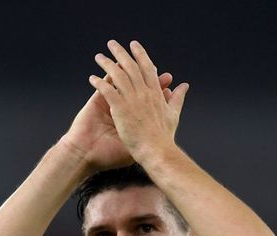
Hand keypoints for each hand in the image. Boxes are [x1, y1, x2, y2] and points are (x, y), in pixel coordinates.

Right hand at [61, 70, 174, 172]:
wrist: (86, 157)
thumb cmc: (108, 156)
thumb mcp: (133, 147)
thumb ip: (147, 136)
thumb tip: (166, 126)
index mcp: (132, 117)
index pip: (149, 97)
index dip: (158, 86)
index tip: (168, 78)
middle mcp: (123, 107)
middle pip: (137, 86)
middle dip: (147, 75)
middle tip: (157, 69)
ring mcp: (110, 103)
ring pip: (121, 81)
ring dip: (128, 69)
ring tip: (137, 61)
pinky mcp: (97, 102)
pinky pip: (104, 85)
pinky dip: (109, 74)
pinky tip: (115, 65)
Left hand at [88, 40, 188, 158]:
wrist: (156, 150)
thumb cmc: (164, 136)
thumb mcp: (173, 113)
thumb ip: (177, 98)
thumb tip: (184, 86)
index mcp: (156, 92)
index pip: (147, 68)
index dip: (140, 55)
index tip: (134, 45)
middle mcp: (144, 92)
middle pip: (131, 66)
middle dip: (121, 53)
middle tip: (112, 43)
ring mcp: (132, 99)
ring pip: (118, 75)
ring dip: (107, 64)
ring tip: (99, 57)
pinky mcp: (121, 109)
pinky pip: (108, 91)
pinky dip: (100, 83)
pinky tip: (92, 78)